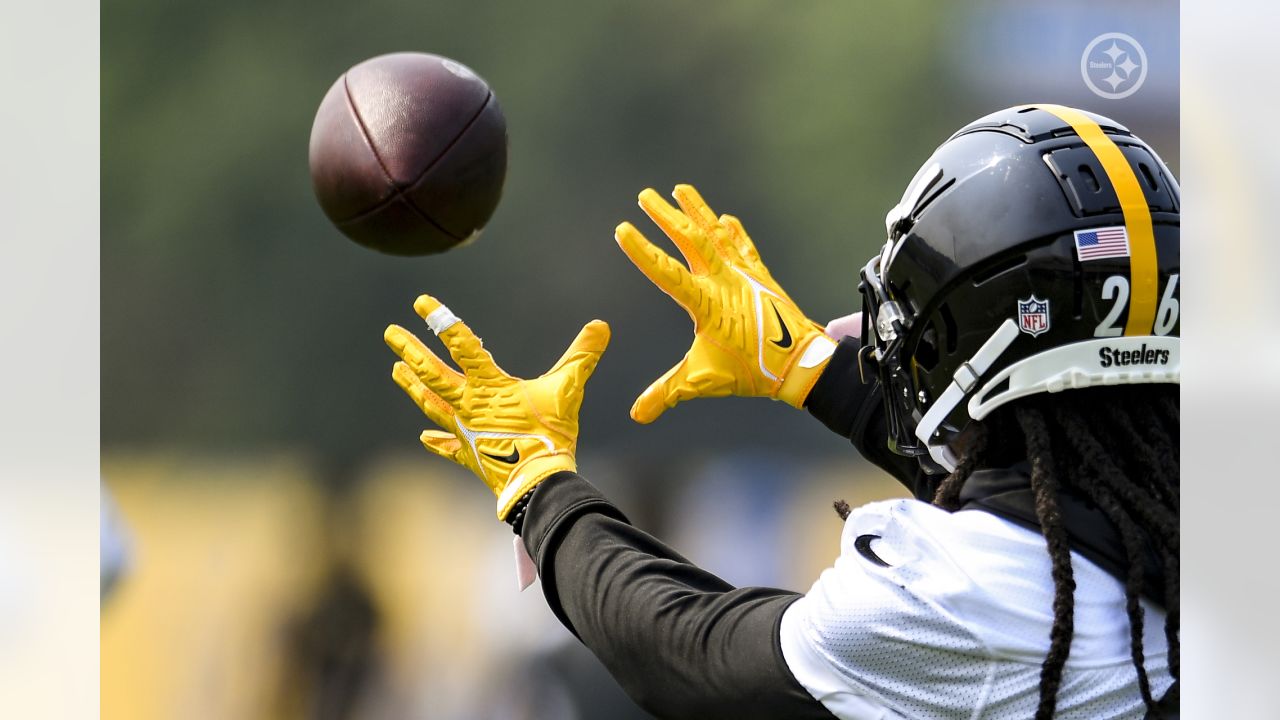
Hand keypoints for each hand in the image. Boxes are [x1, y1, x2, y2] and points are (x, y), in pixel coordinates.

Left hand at [384, 294, 609, 519]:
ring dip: (413, 386)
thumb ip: (581, 357)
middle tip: (390, 333)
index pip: (463, 345)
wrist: (537, 481)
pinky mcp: (470, 454)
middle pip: (433, 373)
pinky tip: (424, 436)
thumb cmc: (550, 433)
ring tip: (395, 370)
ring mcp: (465, 431)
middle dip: (411, 350)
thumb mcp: (568, 389)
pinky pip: (448, 446)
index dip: (442, 322)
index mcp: (490, 386)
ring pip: (432, 403)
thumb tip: (600, 326)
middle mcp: (469, 405)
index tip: (421, 302)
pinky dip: (436, 440)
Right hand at [615, 184, 835, 422]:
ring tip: (680, 189)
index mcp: (706, 303)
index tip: (622, 229)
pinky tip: (725, 218)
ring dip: (697, 211)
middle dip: (666, 216)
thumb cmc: (752, 370)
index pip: (667, 273)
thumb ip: (667, 393)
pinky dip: (733, 231)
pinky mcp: (760, 276)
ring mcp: (744, 274)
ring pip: (716, 234)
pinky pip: (743, 246)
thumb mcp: (703, 381)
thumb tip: (637, 414)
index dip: (643, 251)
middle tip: (645, 195)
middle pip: (691, 240)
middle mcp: (724, 281)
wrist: (801, 362)